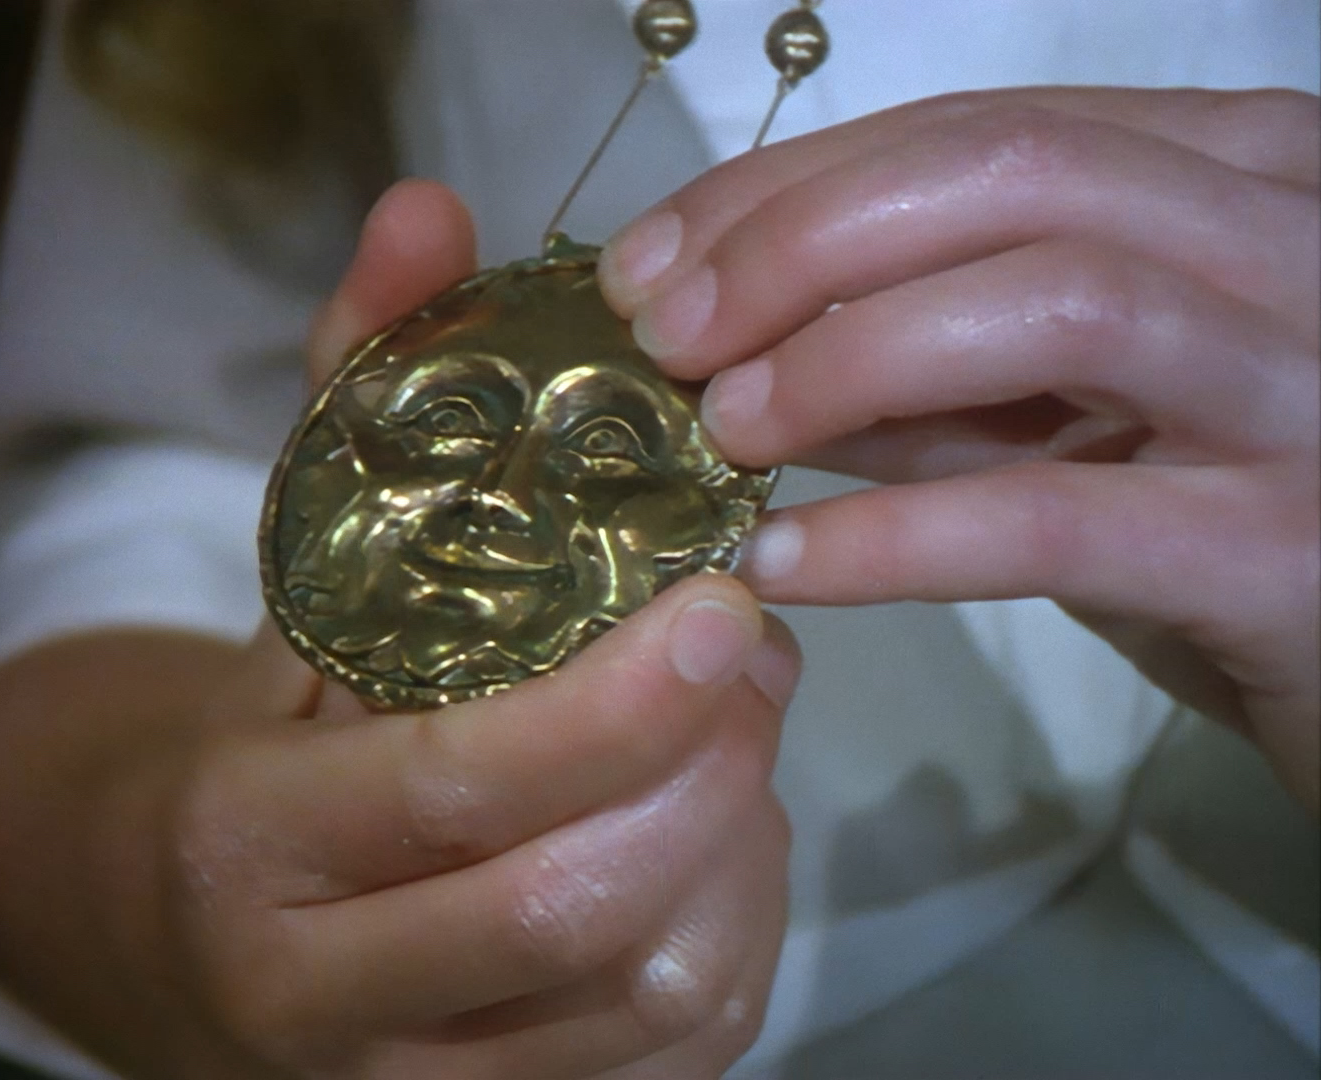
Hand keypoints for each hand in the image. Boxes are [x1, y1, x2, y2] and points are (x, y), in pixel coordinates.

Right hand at [0, 180, 799, 1079]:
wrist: (177, 926)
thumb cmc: (258, 724)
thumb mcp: (290, 558)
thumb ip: (357, 390)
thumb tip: (427, 209)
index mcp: (249, 843)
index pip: (448, 793)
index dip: (606, 709)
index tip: (727, 606)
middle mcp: (320, 997)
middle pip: (566, 912)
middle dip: (701, 773)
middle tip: (745, 653)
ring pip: (652, 994)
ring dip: (736, 842)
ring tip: (734, 729)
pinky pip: (682, 1046)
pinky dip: (741, 919)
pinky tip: (717, 824)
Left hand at [597, 88, 1319, 809]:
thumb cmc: (1229, 519)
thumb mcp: (1069, 418)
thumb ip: (930, 374)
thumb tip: (737, 347)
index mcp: (1234, 176)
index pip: (976, 133)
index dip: (788, 187)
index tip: (652, 263)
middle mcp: (1293, 243)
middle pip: (1013, 175)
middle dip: (804, 245)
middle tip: (670, 336)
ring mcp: (1307, 390)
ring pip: (1058, 304)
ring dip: (850, 359)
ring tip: (726, 432)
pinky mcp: (1288, 549)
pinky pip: (1061, 520)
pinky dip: (898, 535)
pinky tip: (782, 565)